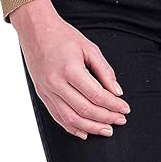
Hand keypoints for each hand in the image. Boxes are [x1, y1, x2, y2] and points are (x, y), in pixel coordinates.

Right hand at [12, 0, 130, 139]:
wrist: (36, 30)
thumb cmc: (63, 35)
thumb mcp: (89, 47)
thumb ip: (105, 70)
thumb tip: (117, 92)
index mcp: (70, 69)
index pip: (96, 95)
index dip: (113, 105)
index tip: (124, 109)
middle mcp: (56, 83)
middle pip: (85, 110)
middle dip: (106, 118)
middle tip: (120, 120)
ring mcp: (47, 91)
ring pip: (71, 119)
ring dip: (91, 128)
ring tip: (106, 130)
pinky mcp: (42, 95)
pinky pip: (57, 117)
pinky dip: (72, 128)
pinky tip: (84, 132)